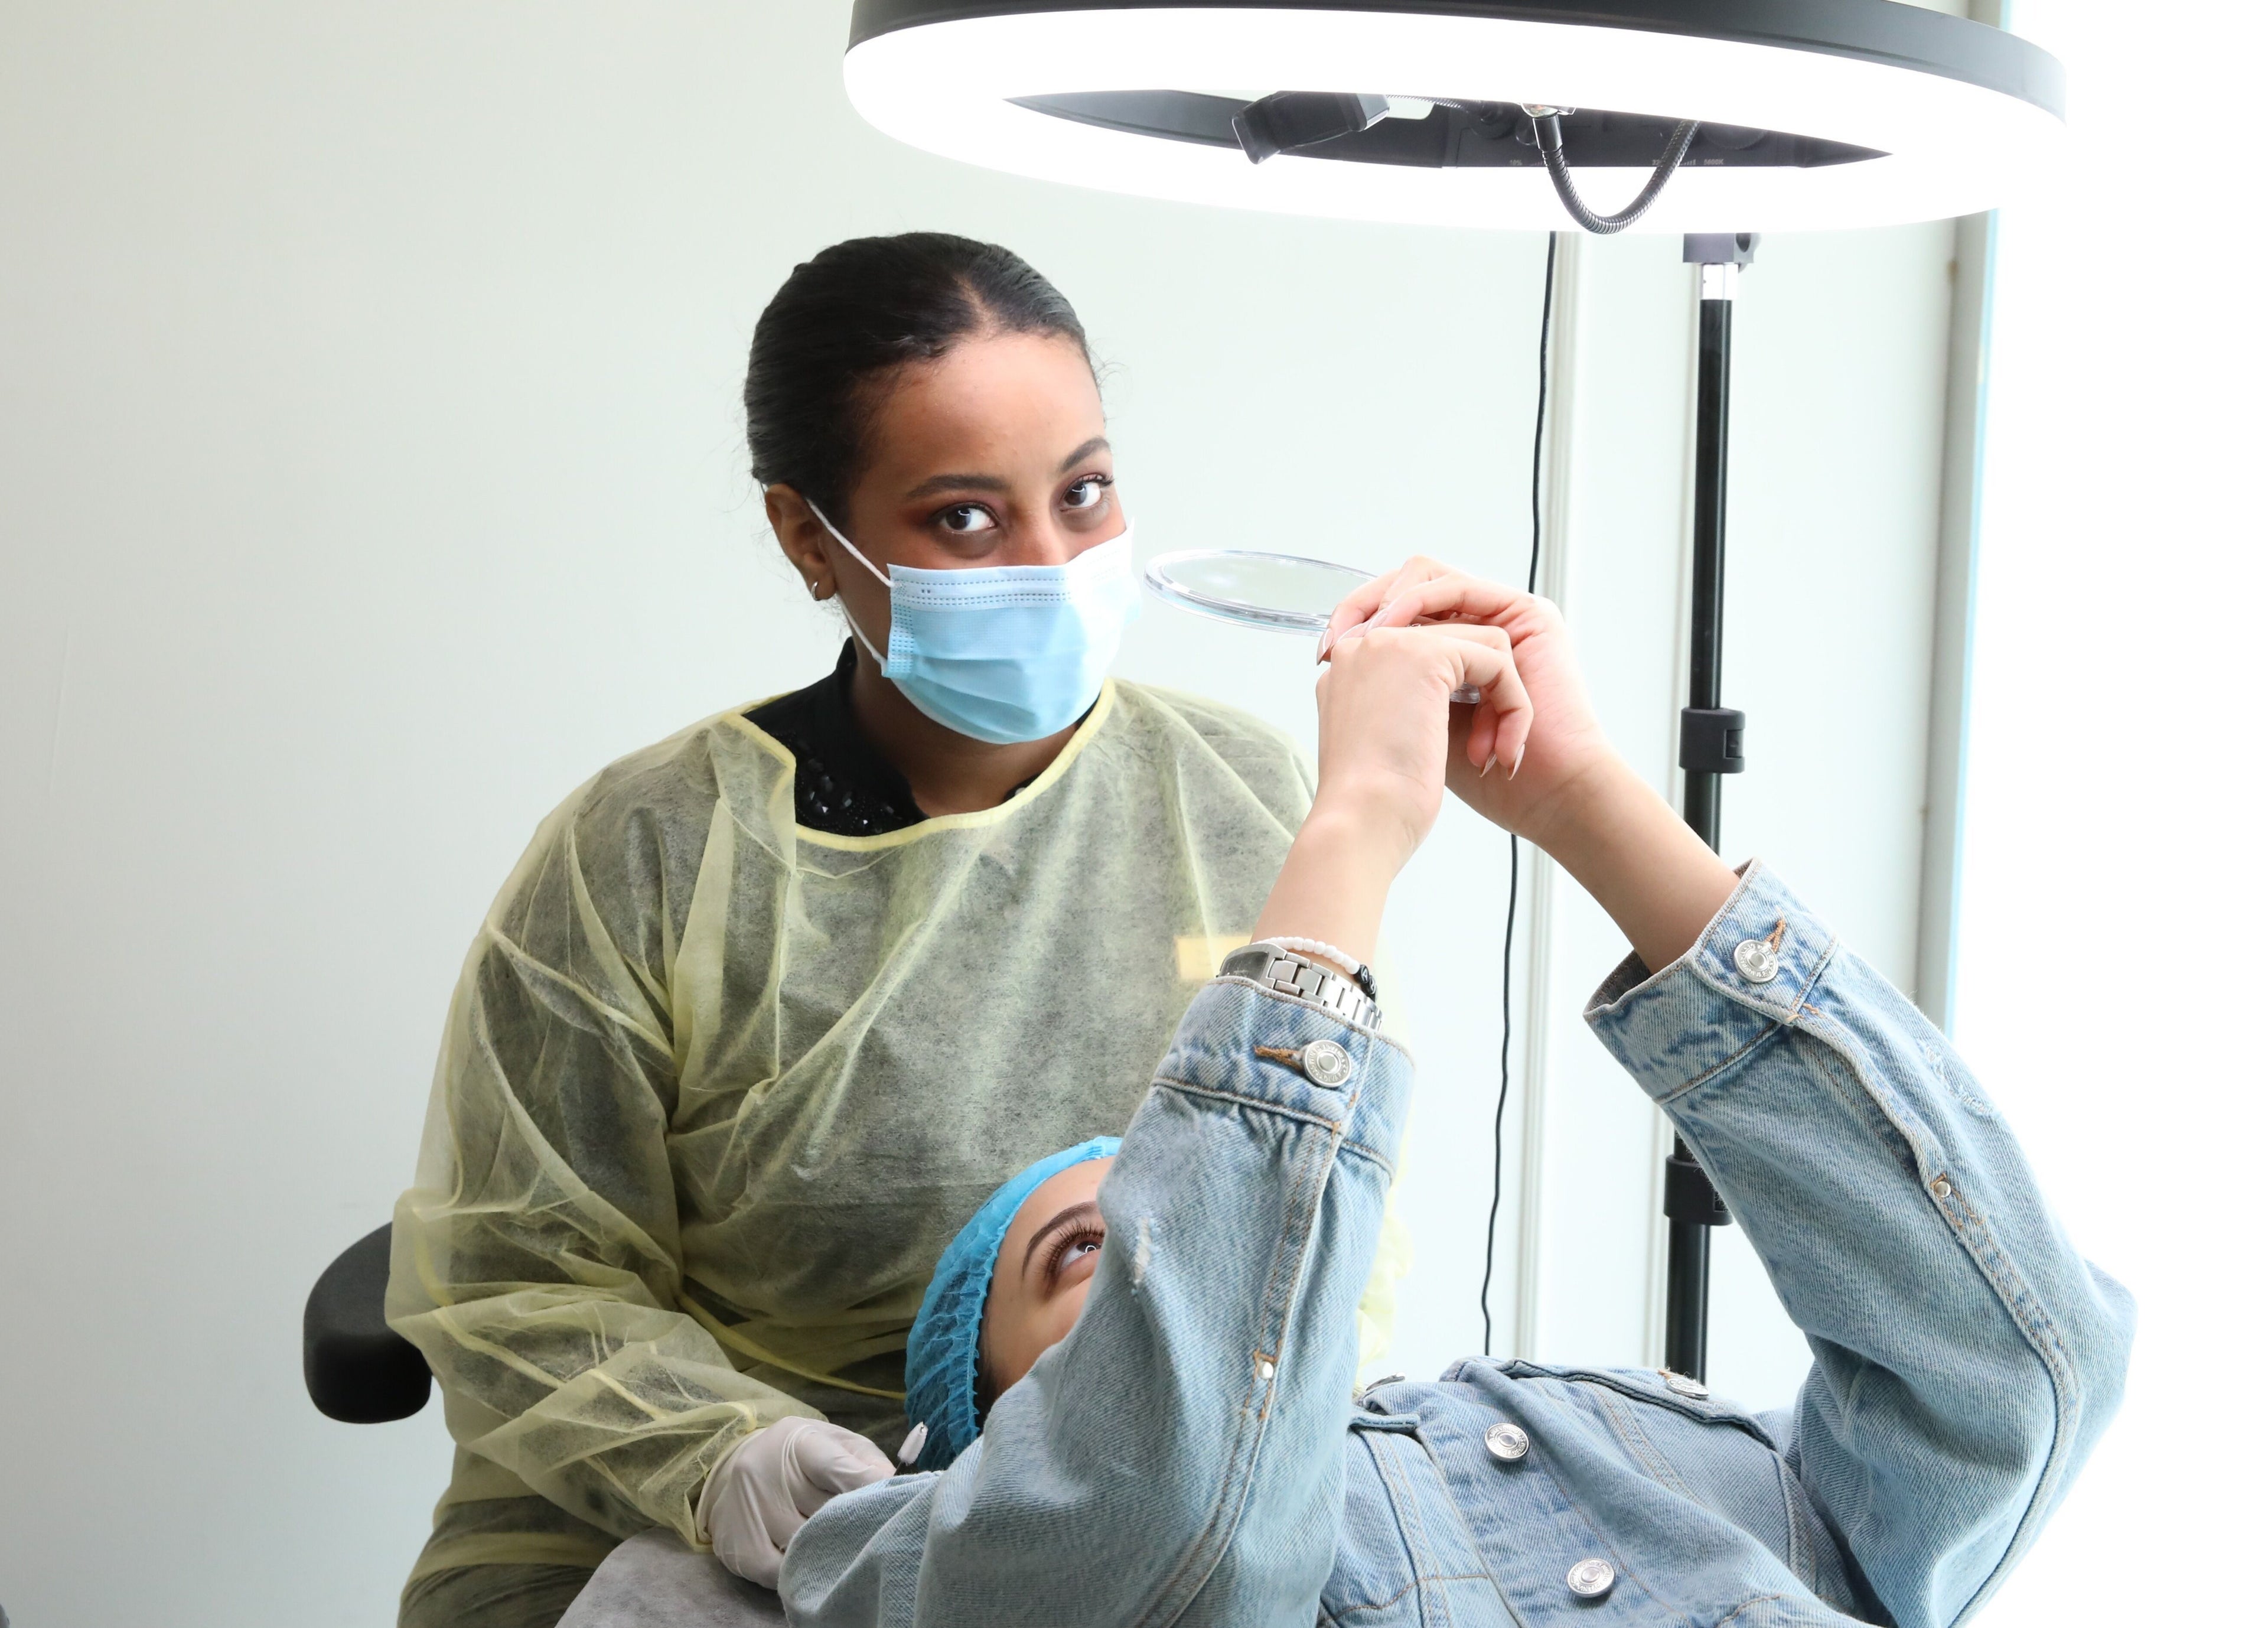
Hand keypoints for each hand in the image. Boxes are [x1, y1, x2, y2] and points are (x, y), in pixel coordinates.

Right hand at [697, 1417, 894, 1588]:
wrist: (732, 1469)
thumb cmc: (800, 1457)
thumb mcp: (833, 1443)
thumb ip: (866, 1460)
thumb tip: (893, 1485)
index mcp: (798, 1442)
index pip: (837, 1467)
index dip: (868, 1488)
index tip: (890, 1502)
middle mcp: (766, 1473)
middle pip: (826, 1514)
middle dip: (854, 1523)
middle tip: (872, 1530)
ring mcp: (748, 1513)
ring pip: (806, 1546)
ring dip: (831, 1549)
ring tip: (845, 1544)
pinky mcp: (740, 1548)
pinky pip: (783, 1574)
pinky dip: (802, 1570)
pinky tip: (813, 1560)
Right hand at [1250, 618, 1529, 964]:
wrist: (1361, 823)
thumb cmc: (1371, 804)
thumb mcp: (1383, 742)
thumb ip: (1401, 707)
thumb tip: (1438, 702)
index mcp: (1349, 666)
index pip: (1425, 651)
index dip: (1460, 693)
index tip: (1466, 745)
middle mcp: (1365, 644)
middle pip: (1457, 642)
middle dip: (1486, 695)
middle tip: (1484, 752)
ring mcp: (1393, 642)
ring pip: (1484, 646)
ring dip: (1503, 702)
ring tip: (1490, 753)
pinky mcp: (1428, 653)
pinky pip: (1498, 662)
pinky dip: (1514, 707)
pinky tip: (1500, 750)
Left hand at [1325, 556, 1739, 972]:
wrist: (1530, 793)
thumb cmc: (1478, 772)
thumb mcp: (1410, 717)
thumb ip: (1385, 677)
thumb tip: (1335, 647)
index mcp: (1448, 654)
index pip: (1392, 610)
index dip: (1353, 619)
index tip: (1323, 649)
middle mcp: (1475, 629)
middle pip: (1409, 584)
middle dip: (1370, 605)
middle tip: (1343, 640)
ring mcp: (1502, 619)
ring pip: (1433, 579)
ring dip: (1399, 606)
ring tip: (1380, 639)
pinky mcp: (1529, 617)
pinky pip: (1463, 589)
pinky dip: (1428, 604)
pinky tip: (1402, 632)